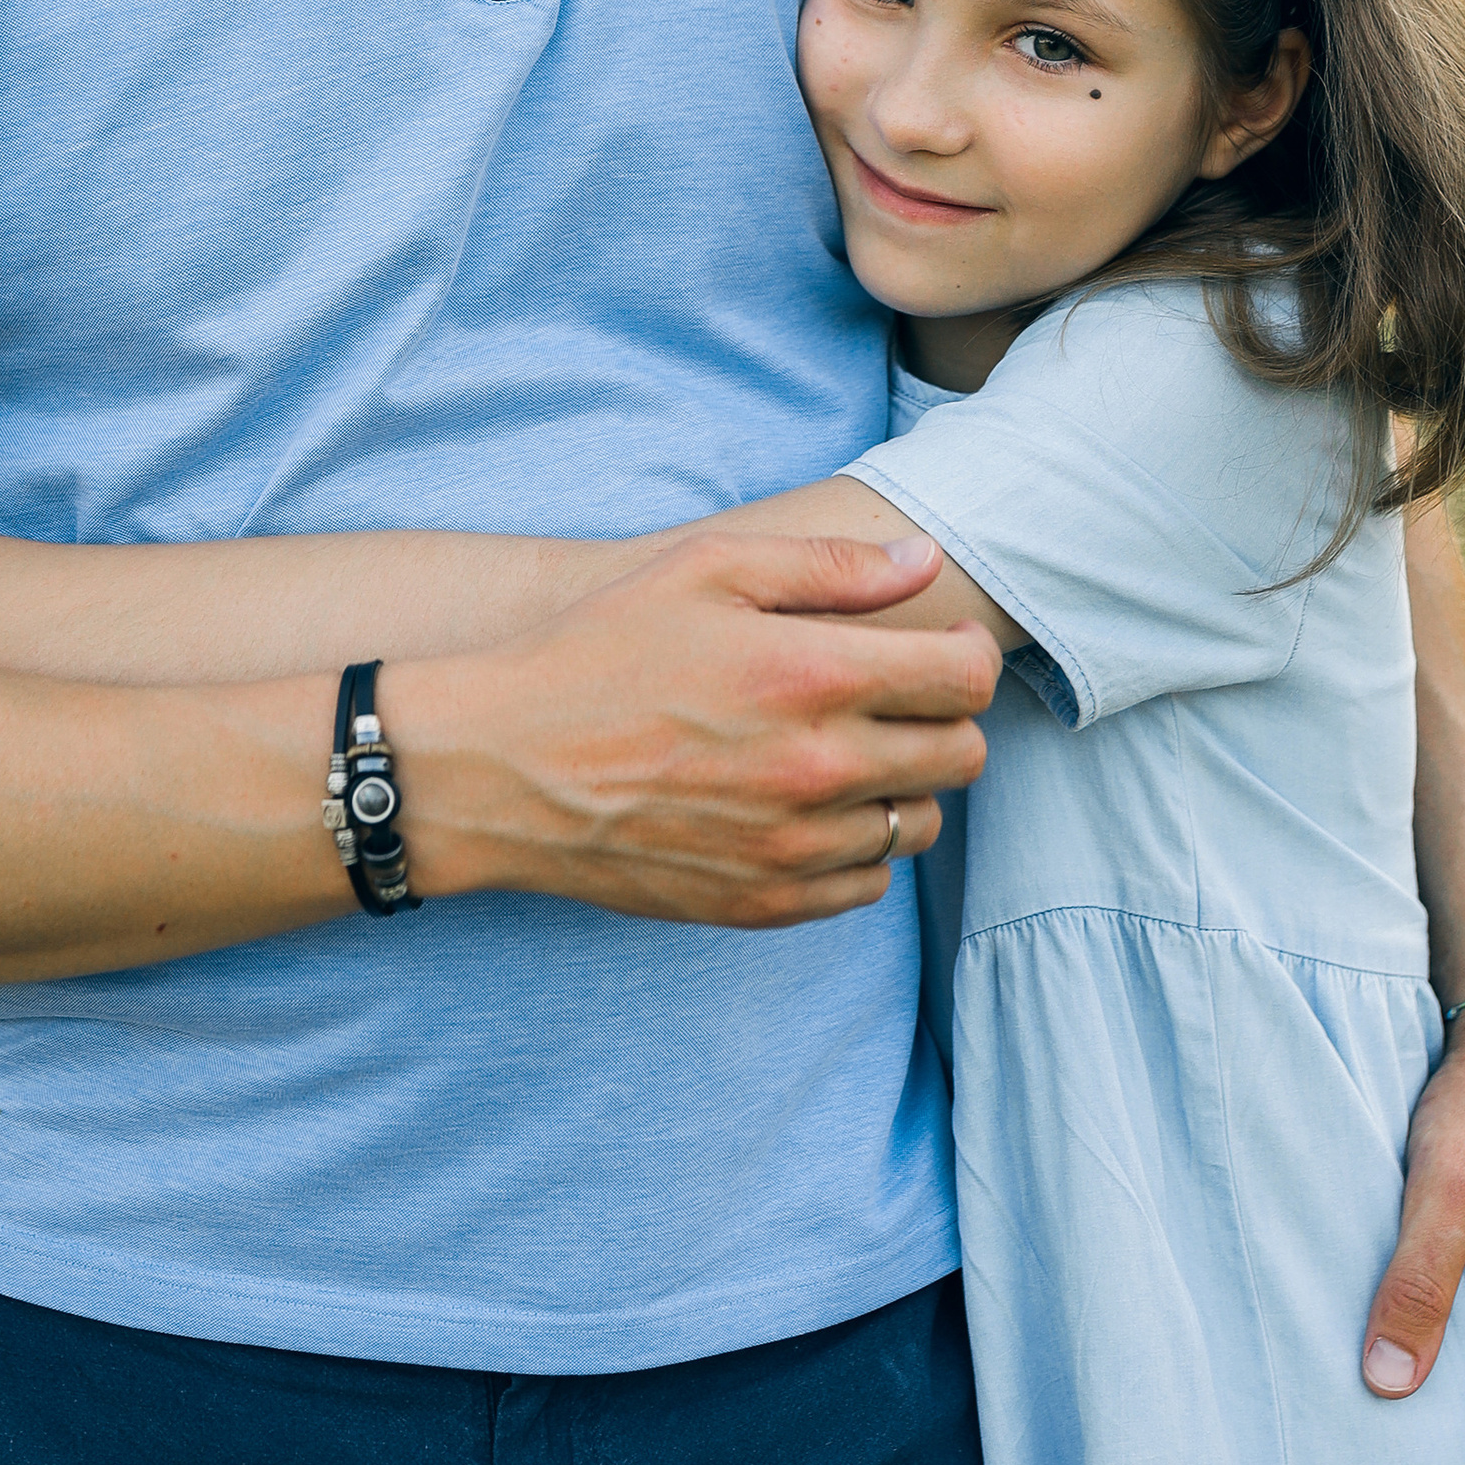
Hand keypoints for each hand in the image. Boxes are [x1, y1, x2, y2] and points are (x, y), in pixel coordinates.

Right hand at [398, 525, 995, 928]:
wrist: (498, 769)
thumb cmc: (595, 652)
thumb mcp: (704, 571)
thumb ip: (828, 565)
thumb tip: (925, 562)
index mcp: (811, 676)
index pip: (965, 678)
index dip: (967, 653)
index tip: (940, 645)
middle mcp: (817, 769)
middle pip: (962, 756)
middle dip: (945, 718)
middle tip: (893, 696)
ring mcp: (793, 847)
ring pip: (918, 825)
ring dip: (902, 785)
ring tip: (844, 751)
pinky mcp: (763, 902)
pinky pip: (866, 883)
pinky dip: (856, 846)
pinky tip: (806, 806)